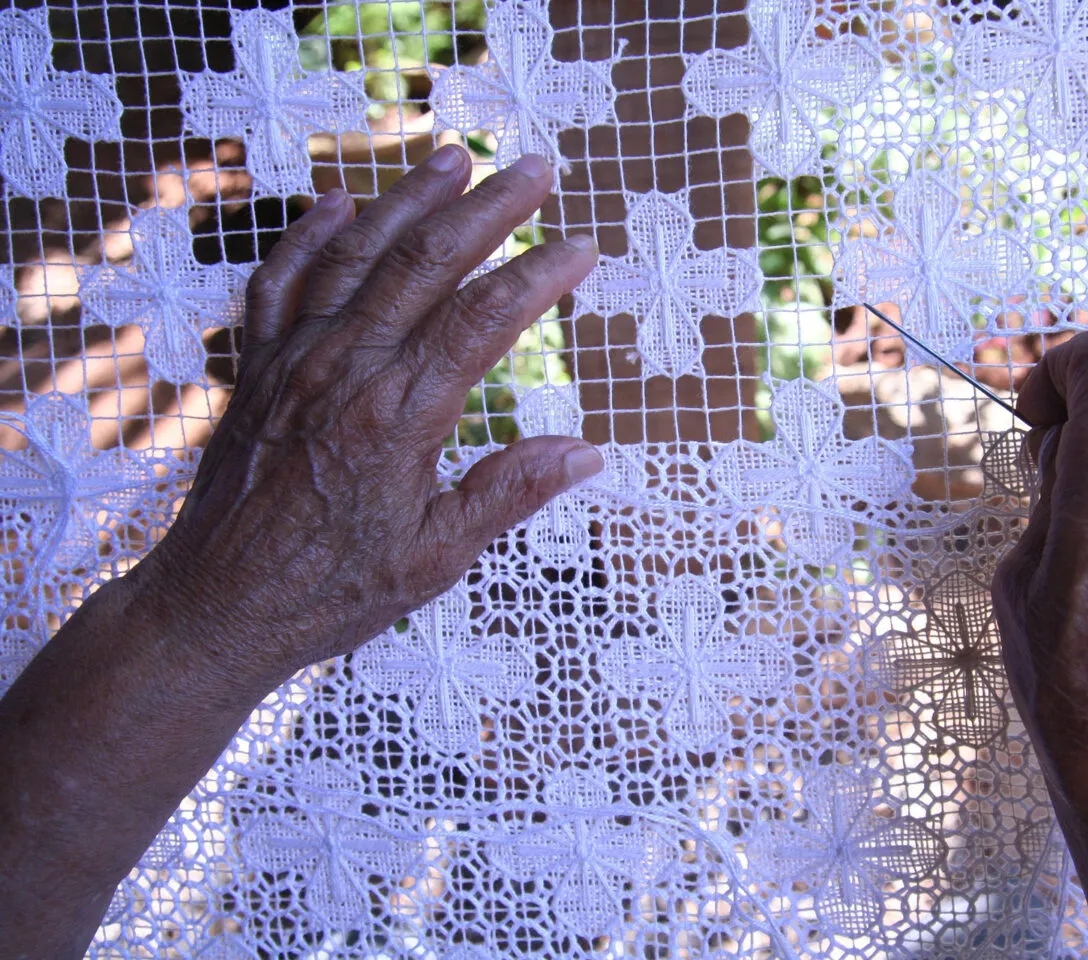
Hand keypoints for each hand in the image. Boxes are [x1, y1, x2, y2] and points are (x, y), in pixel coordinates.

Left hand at [132, 147, 602, 689]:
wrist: (215, 608)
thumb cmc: (329, 591)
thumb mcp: (436, 558)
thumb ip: (508, 493)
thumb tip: (585, 454)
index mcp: (398, 416)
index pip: (483, 319)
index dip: (538, 275)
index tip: (581, 248)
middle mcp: (343, 370)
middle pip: (425, 261)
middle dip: (489, 207)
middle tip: (537, 169)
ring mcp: (292, 360)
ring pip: (356, 253)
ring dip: (408, 199)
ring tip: (453, 159)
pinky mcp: (256, 368)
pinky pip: (279, 281)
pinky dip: (307, 235)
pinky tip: (337, 202)